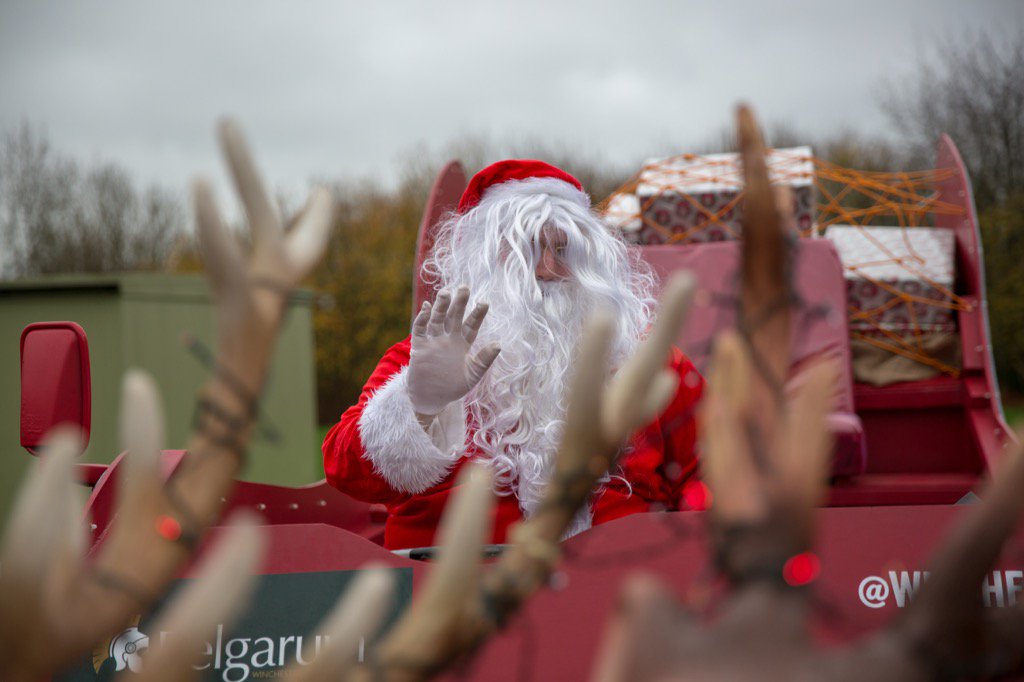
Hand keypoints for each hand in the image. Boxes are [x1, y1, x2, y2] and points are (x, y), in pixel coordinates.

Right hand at [407, 286, 500, 416]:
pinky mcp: (419, 346)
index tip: (484, 303)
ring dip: (441, 306)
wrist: (431, 399)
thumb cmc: (453, 388)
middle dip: (459, 302)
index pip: (471, 325)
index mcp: (463, 343)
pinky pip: (420, 329)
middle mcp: (448, 338)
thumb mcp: (472, 375)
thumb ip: (484, 360)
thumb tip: (498, 344)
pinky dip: (422, 318)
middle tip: (464, 287)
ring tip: (445, 293)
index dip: (477, 314)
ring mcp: (433, 341)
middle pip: (454, 316)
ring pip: (437, 319)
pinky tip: (426, 308)